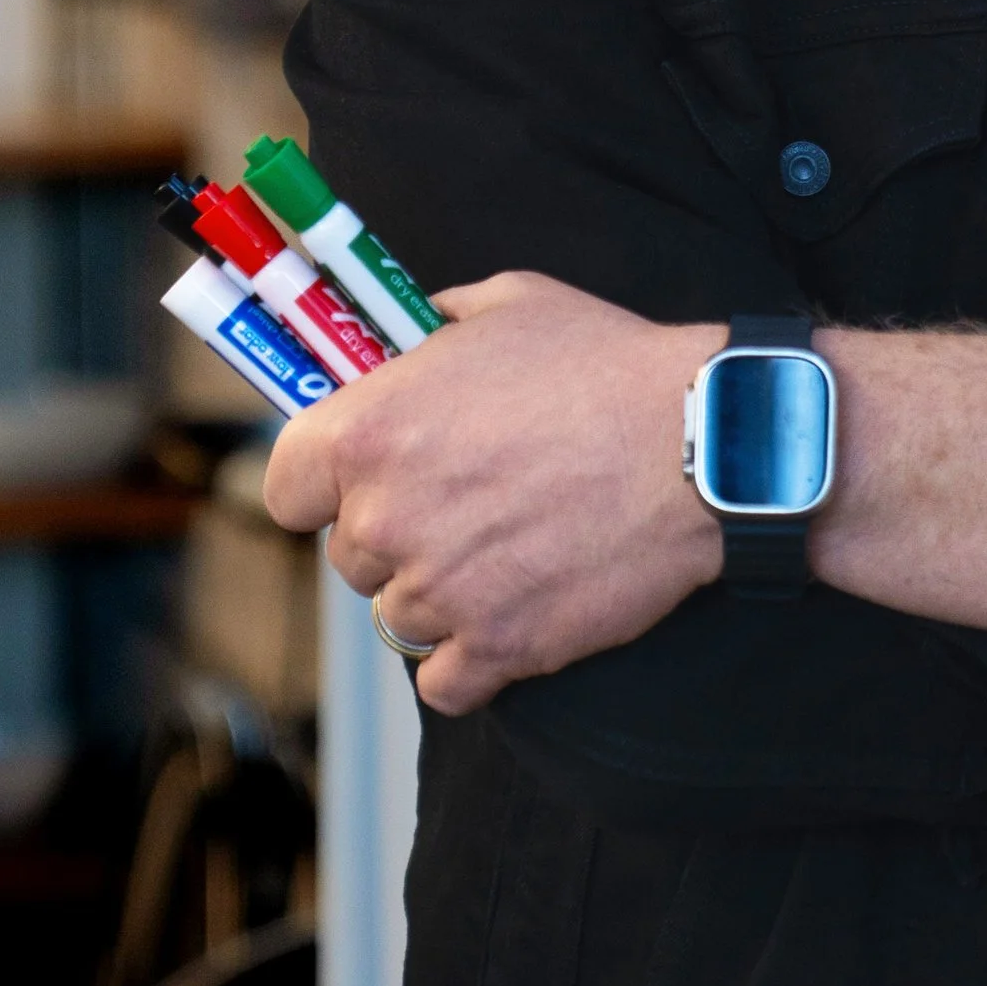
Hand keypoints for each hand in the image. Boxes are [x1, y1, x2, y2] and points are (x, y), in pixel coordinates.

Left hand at [263, 274, 722, 713]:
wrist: (700, 443)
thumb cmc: (605, 365)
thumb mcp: (508, 305)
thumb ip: (435, 325)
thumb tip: (411, 330)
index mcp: (368, 431)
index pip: (286, 489)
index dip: (322, 487)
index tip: (360, 483)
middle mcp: (386, 518)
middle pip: (349, 557)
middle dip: (397, 537)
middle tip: (465, 508)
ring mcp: (440, 591)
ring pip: (400, 617)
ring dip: (440, 596)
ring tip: (506, 556)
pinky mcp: (498, 648)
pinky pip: (445, 681)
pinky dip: (472, 660)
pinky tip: (510, 618)